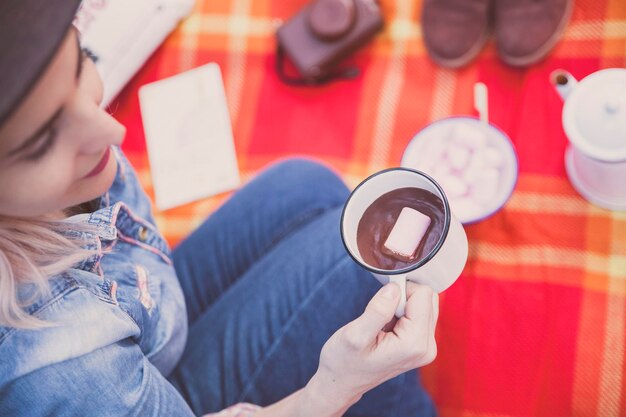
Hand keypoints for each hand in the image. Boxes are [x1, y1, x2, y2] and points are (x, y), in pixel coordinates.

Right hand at [308, 282, 438, 406]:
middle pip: (428, 299)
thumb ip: (378, 310)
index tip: (380, 303)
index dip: (399, 291)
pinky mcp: (420, 346)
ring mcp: (425, 348)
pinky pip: (420, 314)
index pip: (424, 295)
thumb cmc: (344, 361)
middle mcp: (427, 347)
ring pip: (426, 305)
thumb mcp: (355, 334)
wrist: (342, 382)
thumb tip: (394, 288)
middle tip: (380, 313)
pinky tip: (386, 327)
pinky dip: (403, 313)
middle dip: (403, 297)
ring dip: (403, 305)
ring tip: (382, 322)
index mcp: (415, 344)